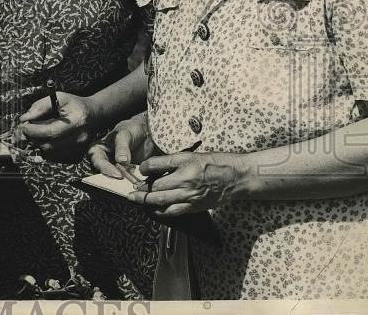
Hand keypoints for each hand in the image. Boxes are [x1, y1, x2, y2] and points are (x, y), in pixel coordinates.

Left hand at [19, 92, 96, 160]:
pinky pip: (56, 158)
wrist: (94, 116)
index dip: (34, 130)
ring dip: (39, 145)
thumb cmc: (75, 105)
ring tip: (37, 134)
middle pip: (50, 146)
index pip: (51, 132)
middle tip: (28, 130)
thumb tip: (25, 118)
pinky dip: (47, 151)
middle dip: (34, 138)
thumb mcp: (59, 98)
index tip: (24, 125)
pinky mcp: (77, 156)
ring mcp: (80, 150)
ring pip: (51, 155)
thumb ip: (41, 106)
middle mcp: (80, 138)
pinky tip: (47, 140)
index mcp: (77, 121)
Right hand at [87, 112, 156, 178]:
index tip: (118, 174)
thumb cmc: (131, 129)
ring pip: (117, 178)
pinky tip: (138, 180)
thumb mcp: (124, 134)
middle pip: (105, 172)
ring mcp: (116, 167)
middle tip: (125, 179)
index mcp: (98, 149)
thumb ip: (122, 146)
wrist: (146, 132)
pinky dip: (133, 180)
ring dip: (124, 180)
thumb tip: (122, 161)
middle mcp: (105, 160)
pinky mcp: (128, 173)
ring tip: (133, 181)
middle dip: (115, 177)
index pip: (98, 161)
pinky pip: (128, 179)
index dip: (106, 168)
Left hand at [125, 151, 246, 216]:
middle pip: (155, 187)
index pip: (156, 165)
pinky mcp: (194, 206)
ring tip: (135, 198)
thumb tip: (152, 167)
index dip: (144, 168)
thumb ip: (171, 161)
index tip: (140, 169)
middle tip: (132, 187)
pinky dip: (160, 211)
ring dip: (145, 200)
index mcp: (185, 164)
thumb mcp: (191, 155)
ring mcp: (190, 196)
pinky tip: (152, 209)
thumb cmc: (214, 163)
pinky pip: (173, 211)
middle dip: (141, 188)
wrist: (235, 178)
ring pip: (161, 201)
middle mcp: (186, 181)